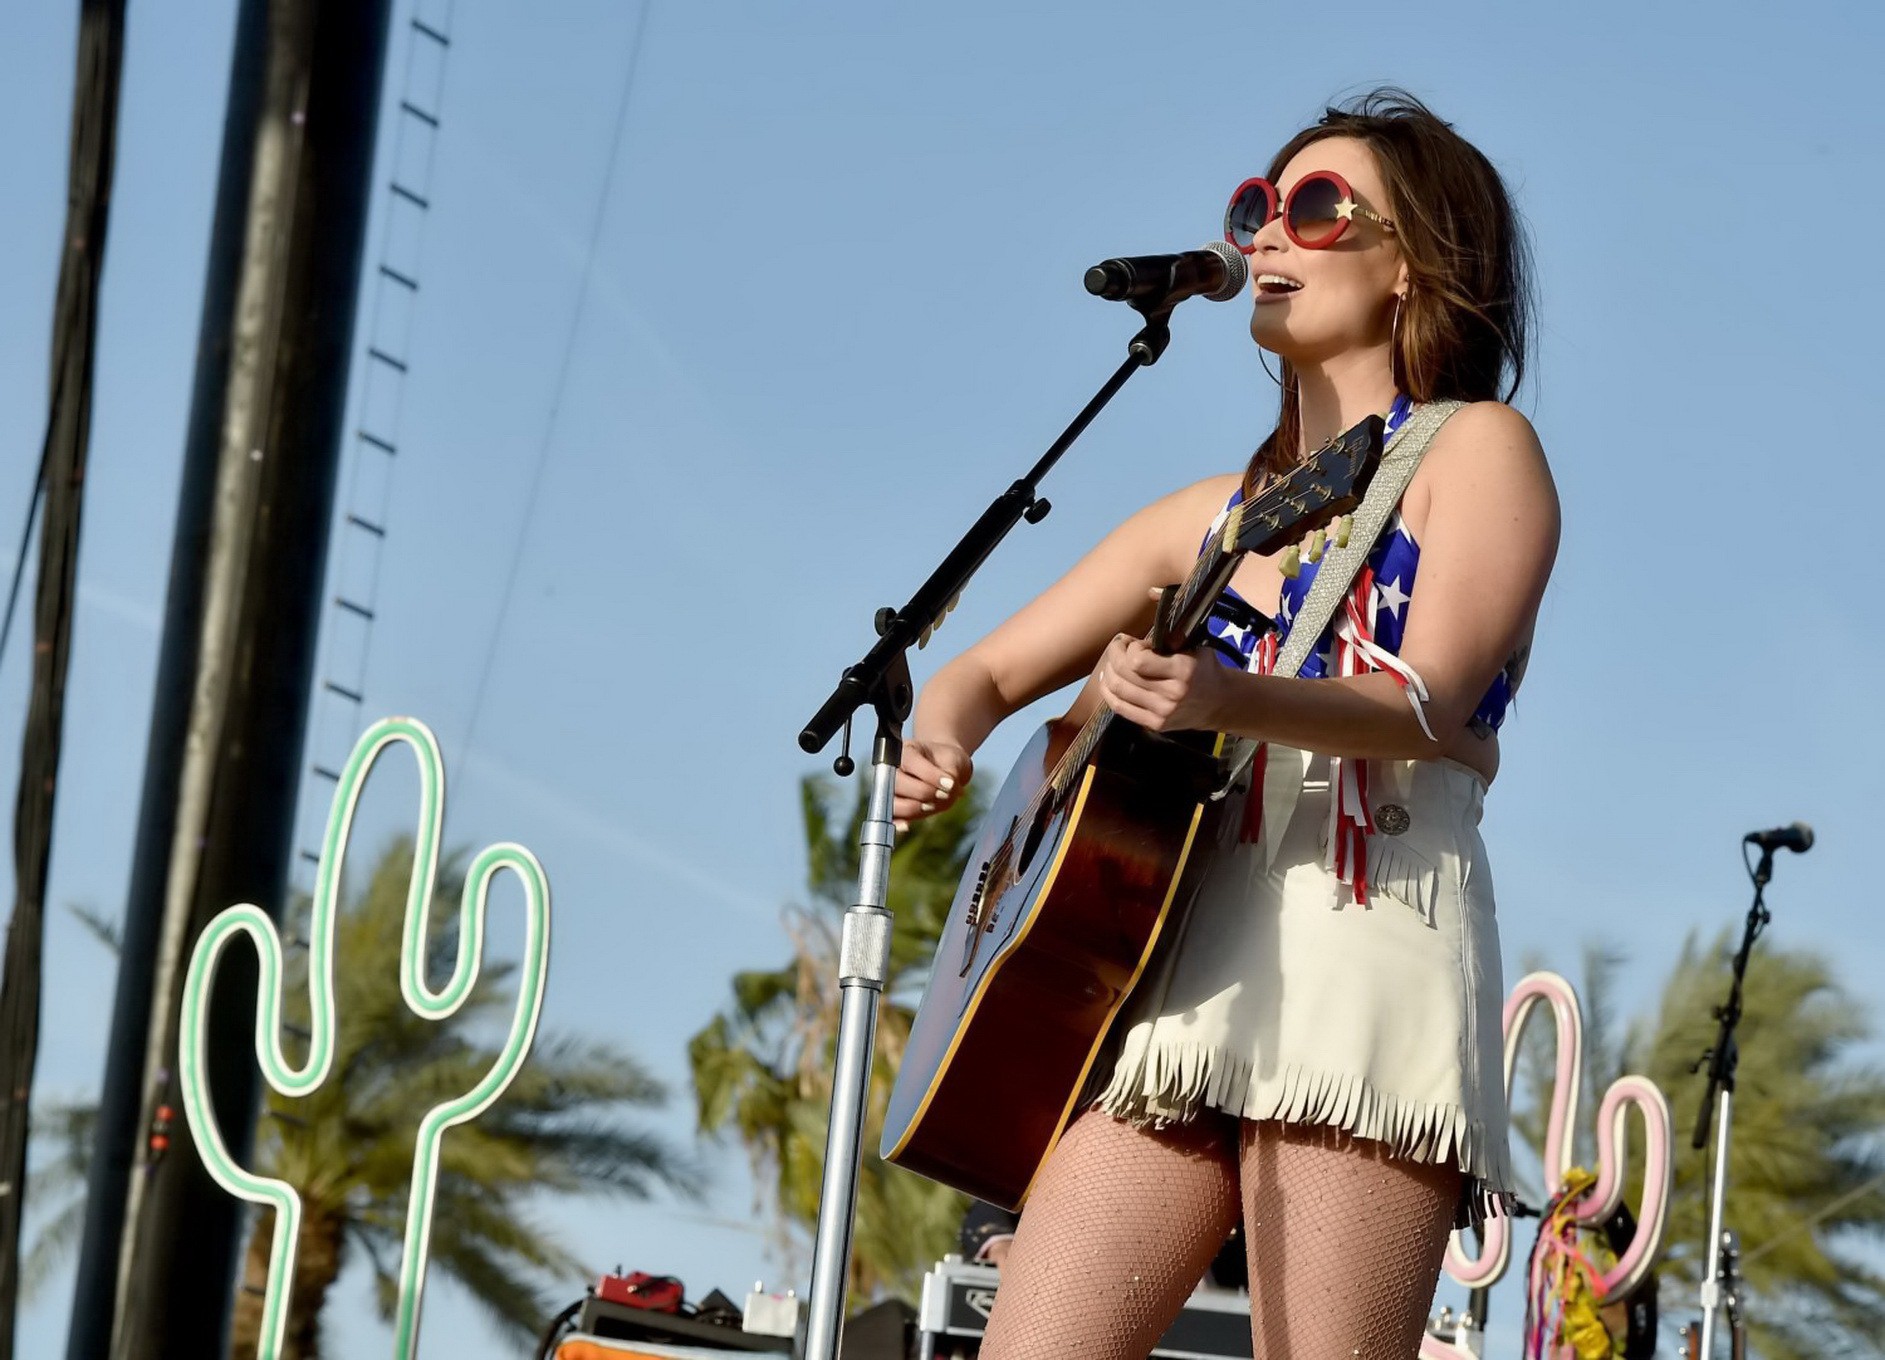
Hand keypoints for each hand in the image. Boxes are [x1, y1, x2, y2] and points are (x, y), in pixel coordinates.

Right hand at [894, 738, 972, 830]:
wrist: (943, 768)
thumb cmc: (947, 761)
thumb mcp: (954, 761)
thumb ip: (951, 773)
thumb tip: (947, 791)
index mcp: (905, 751)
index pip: (911, 762)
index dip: (931, 776)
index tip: (950, 783)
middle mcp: (892, 769)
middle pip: (898, 784)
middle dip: (924, 793)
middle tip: (945, 794)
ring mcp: (890, 789)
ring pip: (894, 803)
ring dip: (916, 809)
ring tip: (934, 805)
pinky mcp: (894, 806)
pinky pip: (892, 818)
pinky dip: (900, 823)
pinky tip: (907, 826)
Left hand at [1093, 633, 1231, 733]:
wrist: (1220, 703)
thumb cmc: (1204, 668)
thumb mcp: (1194, 646)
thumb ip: (1170, 639)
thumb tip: (1138, 632)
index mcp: (1182, 670)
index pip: (1138, 660)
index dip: (1131, 647)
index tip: (1136, 642)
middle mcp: (1171, 693)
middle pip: (1124, 674)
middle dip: (1114, 654)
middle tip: (1118, 646)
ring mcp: (1162, 712)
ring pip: (1118, 690)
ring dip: (1109, 671)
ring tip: (1112, 662)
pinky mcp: (1155, 724)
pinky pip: (1120, 708)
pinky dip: (1108, 692)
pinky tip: (1107, 681)